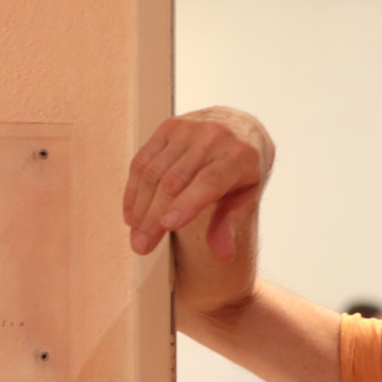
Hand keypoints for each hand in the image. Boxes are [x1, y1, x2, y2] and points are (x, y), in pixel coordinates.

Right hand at [123, 106, 273, 260]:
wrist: (240, 126)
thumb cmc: (244, 168)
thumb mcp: (249, 195)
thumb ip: (232, 223)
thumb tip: (223, 255)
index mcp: (239, 156)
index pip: (209, 181)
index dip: (186, 204)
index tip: (167, 226)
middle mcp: (212, 137)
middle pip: (175, 181)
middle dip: (154, 216)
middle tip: (142, 246)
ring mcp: (187, 129)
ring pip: (154, 172)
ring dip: (140, 207)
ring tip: (136, 236)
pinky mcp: (167, 128)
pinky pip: (142, 160)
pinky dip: (133, 189)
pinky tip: (132, 213)